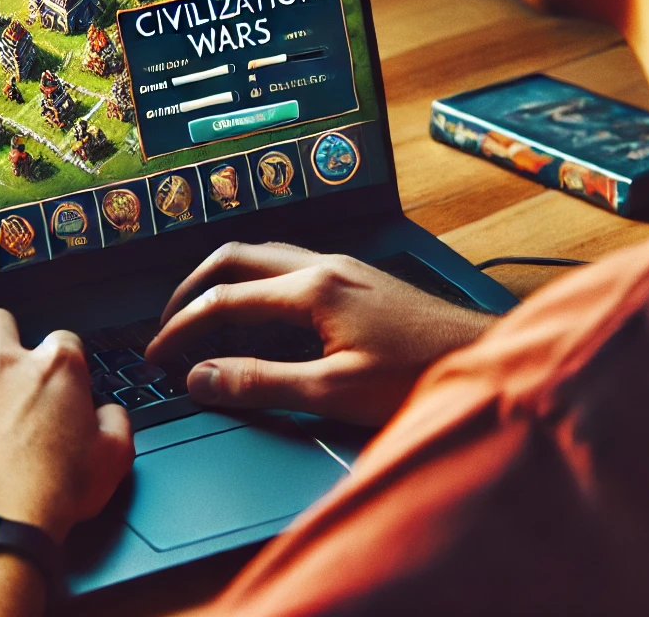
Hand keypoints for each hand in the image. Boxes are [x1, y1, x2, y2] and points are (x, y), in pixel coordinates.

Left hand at [0, 309, 133, 542]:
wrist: (5, 523)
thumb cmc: (57, 491)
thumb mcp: (114, 457)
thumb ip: (116, 422)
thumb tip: (109, 414)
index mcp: (55, 369)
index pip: (63, 338)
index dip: (65, 358)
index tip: (63, 380)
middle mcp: (5, 366)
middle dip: (4, 335)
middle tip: (9, 361)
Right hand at [145, 242, 494, 425]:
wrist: (489, 361)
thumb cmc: (423, 376)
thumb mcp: (333, 392)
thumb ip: (261, 382)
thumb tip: (203, 377)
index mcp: (313, 289)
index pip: (224, 299)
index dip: (182, 328)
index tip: (159, 355)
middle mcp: (326, 266)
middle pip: (236, 257)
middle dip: (192, 288)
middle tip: (168, 323)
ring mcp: (345, 268)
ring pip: (264, 255)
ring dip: (225, 280)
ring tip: (203, 313)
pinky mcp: (361, 279)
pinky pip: (290, 266)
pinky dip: (257, 284)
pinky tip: (261, 313)